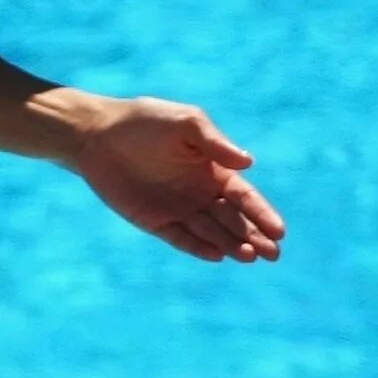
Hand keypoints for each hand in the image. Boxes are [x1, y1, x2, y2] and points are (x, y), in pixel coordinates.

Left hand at [68, 96, 285, 261]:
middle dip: (255, 236)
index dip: (262, 213)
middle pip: (234, 220)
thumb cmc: (145, 121)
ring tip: (250, 256)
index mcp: (214, 170)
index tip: (279, 230)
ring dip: (233, 245)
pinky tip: (218, 255)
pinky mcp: (156, 222)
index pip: (245, 197)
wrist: (98, 135)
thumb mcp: (184, 124)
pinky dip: (200, 248)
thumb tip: (248, 163)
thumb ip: (214, 143)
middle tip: (273, 254)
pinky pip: (182, 239)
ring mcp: (179, 209)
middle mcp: (201, 193)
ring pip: (212, 233)